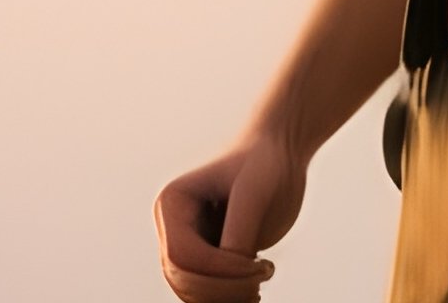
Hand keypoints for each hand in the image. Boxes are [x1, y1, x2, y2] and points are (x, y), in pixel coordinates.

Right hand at [153, 128, 306, 300]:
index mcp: (172, 203)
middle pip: (183, 278)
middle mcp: (171, 225)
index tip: (262, 263)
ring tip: (260, 282)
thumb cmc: (264, 166)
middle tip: (265, 274)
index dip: (222, 270)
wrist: (276, 158)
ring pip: (190, 293)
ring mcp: (186, 243)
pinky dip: (229, 299)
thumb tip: (231, 266)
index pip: (183, 255)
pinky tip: (255, 285)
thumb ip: (239, 230)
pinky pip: (205, 294)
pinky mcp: (205, 258)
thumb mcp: (254, 193)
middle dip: (226, 289)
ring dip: (227, 298)